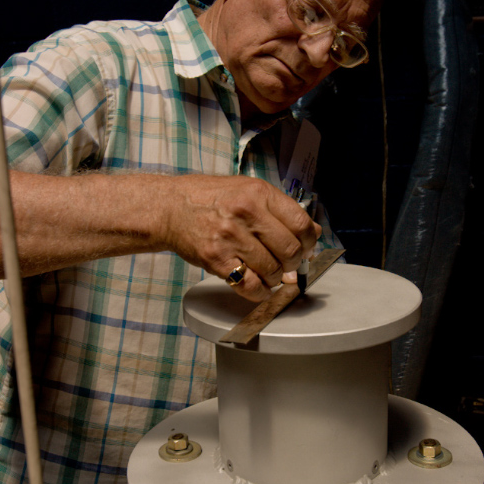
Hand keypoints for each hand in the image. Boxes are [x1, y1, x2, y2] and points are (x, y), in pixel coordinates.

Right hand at [164, 174, 320, 301]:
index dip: (309, 242)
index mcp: (259, 193)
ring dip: (275, 278)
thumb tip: (313, 232)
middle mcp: (246, 213)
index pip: (301, 224)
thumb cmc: (210, 199)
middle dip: (293, 263)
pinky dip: (260, 292)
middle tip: (286, 264)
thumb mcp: (248, 191)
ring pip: (272, 271)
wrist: (171, 208)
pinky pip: (249, 285)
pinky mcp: (217, 259)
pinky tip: (258, 287)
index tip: (305, 248)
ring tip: (268, 272)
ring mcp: (231, 237)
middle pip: (290, 251)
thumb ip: (280, 210)